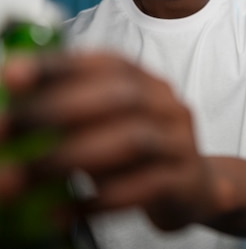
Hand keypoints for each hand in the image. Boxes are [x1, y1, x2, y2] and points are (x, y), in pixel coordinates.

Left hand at [0, 51, 207, 229]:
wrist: (195, 188)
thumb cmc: (140, 155)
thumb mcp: (107, 127)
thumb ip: (72, 115)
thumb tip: (9, 112)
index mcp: (146, 83)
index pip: (106, 63)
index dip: (59, 66)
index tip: (11, 76)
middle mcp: (167, 105)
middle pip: (119, 96)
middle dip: (54, 110)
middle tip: (2, 131)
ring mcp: (180, 142)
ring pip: (131, 140)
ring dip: (67, 158)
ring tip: (17, 179)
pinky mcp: (185, 180)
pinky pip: (142, 188)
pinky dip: (96, 201)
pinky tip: (59, 213)